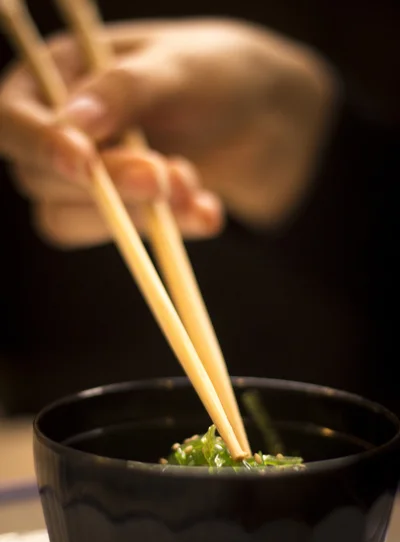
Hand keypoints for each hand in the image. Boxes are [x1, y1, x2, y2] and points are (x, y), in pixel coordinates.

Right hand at [0, 19, 336, 247]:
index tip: (84, 161)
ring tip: (192, 187)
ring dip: (135, 215)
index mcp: (57, 76)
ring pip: (75, 220)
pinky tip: (207, 211)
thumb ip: (126, 90)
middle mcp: (63, 134)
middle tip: (161, 175)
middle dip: (105, 185)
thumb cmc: (216, 74)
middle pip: (41, 180)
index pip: (12, 118)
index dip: (38, 144)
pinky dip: (168, 230)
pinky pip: (124, 239)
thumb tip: (73, 122)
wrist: (263, 118)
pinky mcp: (124, 214)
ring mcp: (92, 180)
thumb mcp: (178, 67)